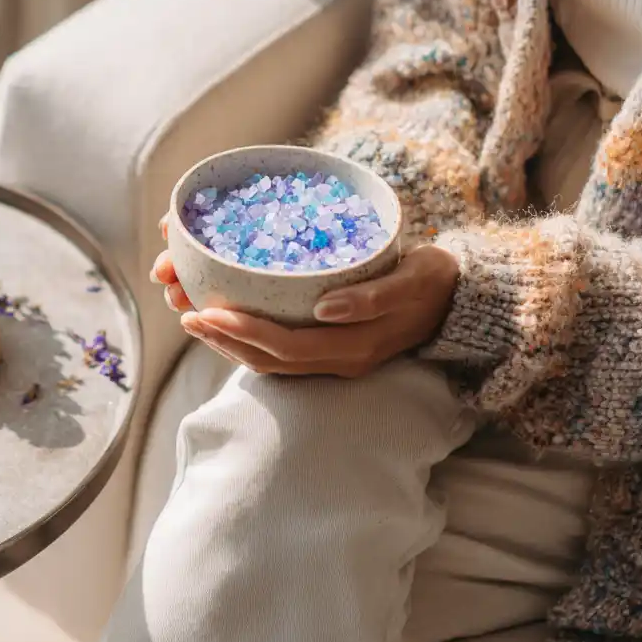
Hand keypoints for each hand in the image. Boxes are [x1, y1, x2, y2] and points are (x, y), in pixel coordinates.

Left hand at [151, 216, 458, 376]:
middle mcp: (339, 361)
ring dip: (227, 342)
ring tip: (192, 316)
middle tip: (183, 310)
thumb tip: (325, 310)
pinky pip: (280, 356)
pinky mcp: (330, 350)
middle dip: (222, 337)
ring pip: (269, 362)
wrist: (458, 300)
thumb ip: (372, 296)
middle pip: (267, 359)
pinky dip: (248, 340)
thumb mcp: (411, 279)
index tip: (208, 310)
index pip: (286, 347)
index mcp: (354, 346)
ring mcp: (334, 360)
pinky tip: (226, 322)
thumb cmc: (432, 281)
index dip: (244, 333)